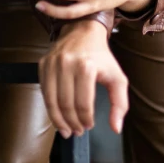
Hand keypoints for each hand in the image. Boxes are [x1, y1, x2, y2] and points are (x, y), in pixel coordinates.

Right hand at [38, 20, 128, 137]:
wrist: (83, 30)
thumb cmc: (101, 56)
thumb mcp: (117, 77)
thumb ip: (120, 103)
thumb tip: (116, 127)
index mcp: (87, 66)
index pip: (83, 103)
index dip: (85, 120)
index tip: (88, 126)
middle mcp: (67, 64)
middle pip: (66, 104)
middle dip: (71, 123)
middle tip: (77, 132)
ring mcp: (52, 63)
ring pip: (51, 101)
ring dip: (58, 120)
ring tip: (65, 129)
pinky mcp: (43, 64)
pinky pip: (44, 91)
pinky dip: (49, 107)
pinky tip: (57, 114)